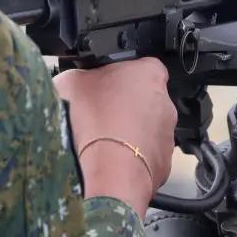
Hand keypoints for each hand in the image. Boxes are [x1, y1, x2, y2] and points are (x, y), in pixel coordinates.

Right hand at [53, 58, 175, 217]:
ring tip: (101, 142)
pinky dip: (131, 158)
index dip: (119, 76)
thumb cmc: (94, 122)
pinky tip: (111, 160)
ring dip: (128, 133)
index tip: (102, 87)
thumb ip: (77, 75)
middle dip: (124, 106)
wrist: (109, 170)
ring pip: (146, 129)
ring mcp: (167, 133)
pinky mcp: (164, 162)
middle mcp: (165, 102)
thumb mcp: (69, 82)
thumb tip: (74, 80)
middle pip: (144, 99)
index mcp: (148, 72)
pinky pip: (146, 156)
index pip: (140, 66)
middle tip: (98, 116)